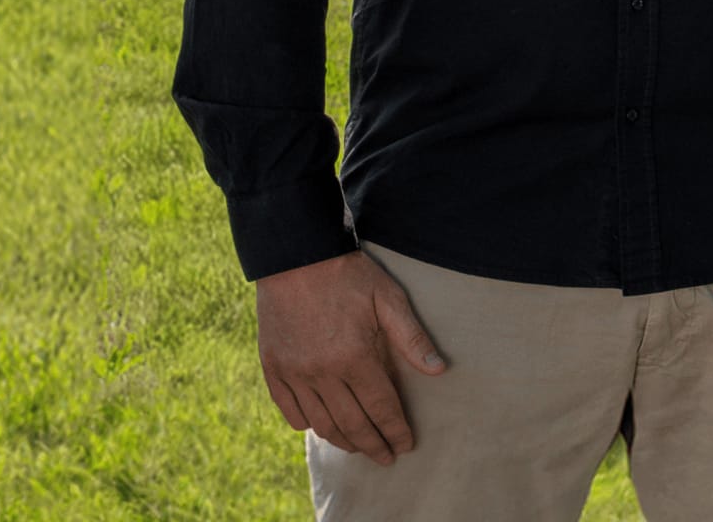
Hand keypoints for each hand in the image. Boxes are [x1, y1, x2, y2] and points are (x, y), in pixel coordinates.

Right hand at [254, 250, 447, 466]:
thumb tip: (439, 370)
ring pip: (321, 424)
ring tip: (358, 447)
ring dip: (342, 441)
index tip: (406, 445)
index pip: (381, 408)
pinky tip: (321, 428)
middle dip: (372, 445)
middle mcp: (323, 373)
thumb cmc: (348, 276)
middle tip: (386, 457)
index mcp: (355, 358)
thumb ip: (412, 338)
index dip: (396, 431)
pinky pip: (290, 411)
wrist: (296, 256)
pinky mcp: (273, 369)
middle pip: (352, 424)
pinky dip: (307, 425)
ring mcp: (294, 373)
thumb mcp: (388, 299)